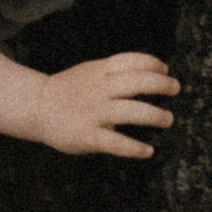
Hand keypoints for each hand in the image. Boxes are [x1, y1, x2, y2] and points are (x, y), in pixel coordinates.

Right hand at [28, 51, 179, 158]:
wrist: (36, 106)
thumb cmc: (68, 90)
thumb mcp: (89, 71)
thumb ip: (114, 72)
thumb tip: (150, 73)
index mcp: (99, 71)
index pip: (130, 61)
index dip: (151, 64)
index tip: (165, 70)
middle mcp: (100, 89)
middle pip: (137, 82)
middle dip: (160, 85)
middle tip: (175, 89)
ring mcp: (95, 112)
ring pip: (131, 111)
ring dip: (154, 115)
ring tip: (168, 119)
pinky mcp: (89, 136)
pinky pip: (116, 143)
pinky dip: (134, 148)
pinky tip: (148, 151)